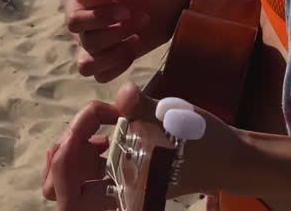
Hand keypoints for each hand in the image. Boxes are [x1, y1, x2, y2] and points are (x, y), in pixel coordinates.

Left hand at [41, 83, 244, 206]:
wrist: (230, 157)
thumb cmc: (204, 143)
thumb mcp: (173, 119)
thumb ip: (141, 106)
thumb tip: (123, 91)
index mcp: (126, 193)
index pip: (70, 199)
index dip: (65, 162)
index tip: (85, 125)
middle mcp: (118, 196)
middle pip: (61, 193)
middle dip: (61, 159)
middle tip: (77, 131)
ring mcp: (119, 188)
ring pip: (72, 183)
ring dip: (72, 153)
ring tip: (90, 127)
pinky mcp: (125, 176)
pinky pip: (90, 173)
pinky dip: (87, 151)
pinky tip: (103, 130)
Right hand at [65, 0, 196, 81]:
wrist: (164, 7)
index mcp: (78, 8)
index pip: (74, 21)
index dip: (99, 18)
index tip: (126, 10)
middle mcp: (80, 31)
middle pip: (86, 42)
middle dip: (118, 31)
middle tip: (143, 18)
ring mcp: (91, 51)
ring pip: (87, 65)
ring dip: (115, 53)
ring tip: (136, 39)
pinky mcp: (106, 66)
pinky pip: (102, 76)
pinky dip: (120, 65)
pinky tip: (135, 48)